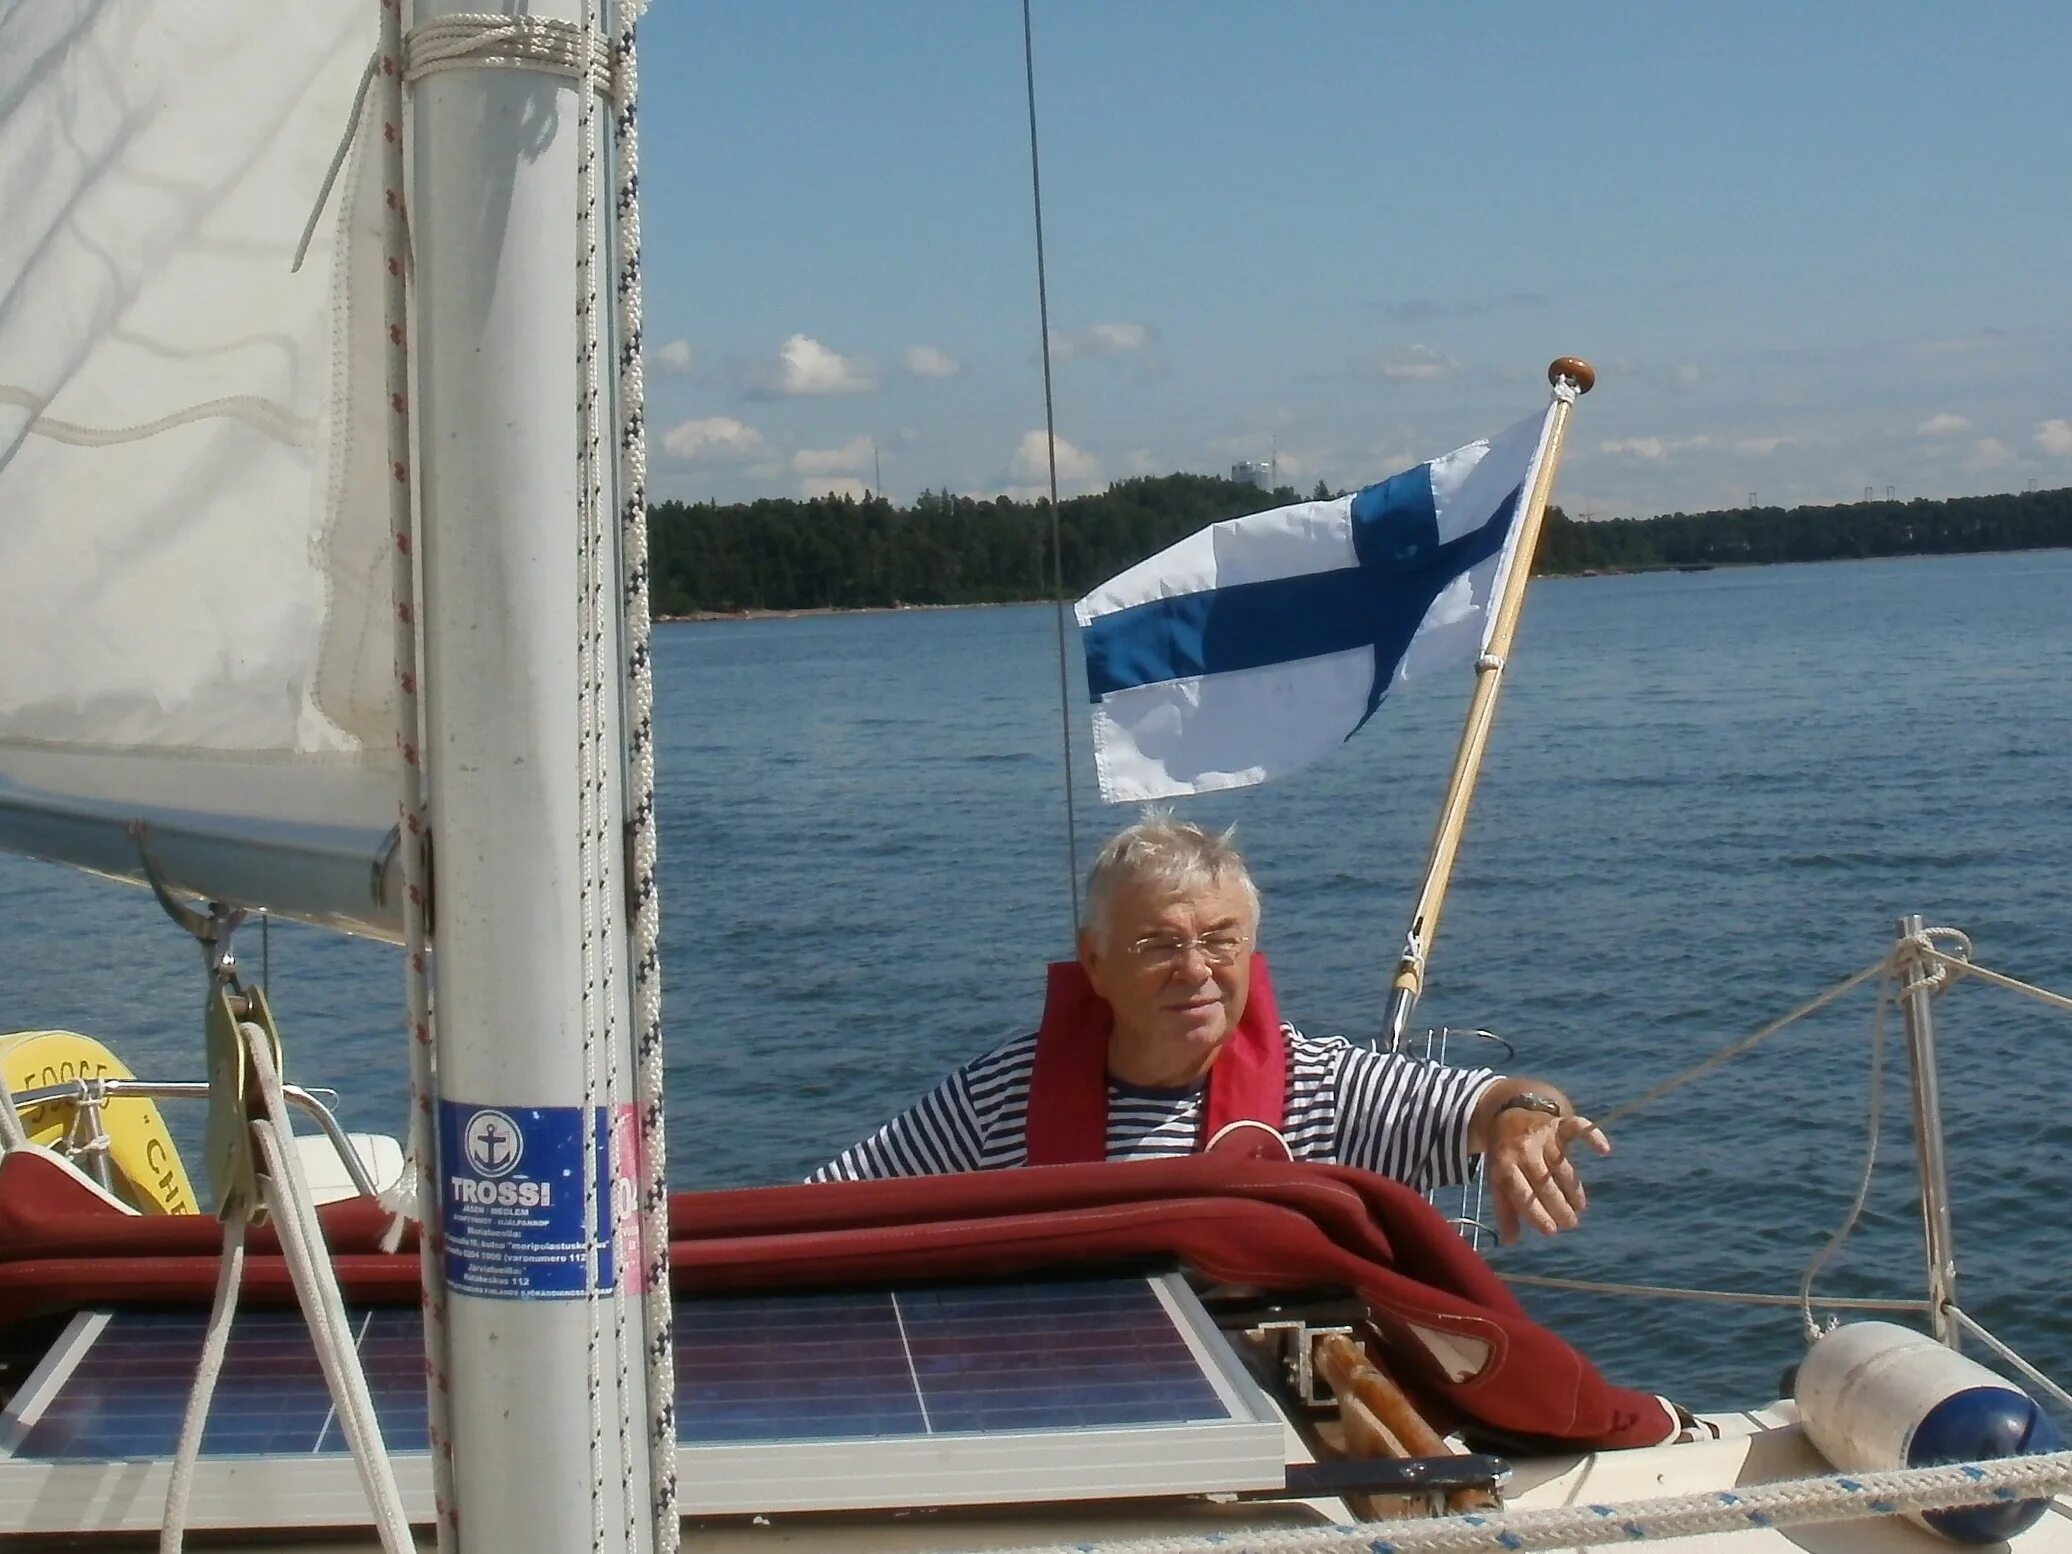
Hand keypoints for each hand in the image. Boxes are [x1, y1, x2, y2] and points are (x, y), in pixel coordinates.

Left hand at [1488, 1111, 1610, 1243]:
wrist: (1507, 1114)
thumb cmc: (1506, 1156)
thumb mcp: (1498, 1179)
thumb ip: (1505, 1209)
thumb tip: (1510, 1242)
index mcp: (1503, 1164)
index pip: (1521, 1193)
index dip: (1536, 1213)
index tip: (1551, 1231)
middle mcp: (1523, 1149)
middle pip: (1544, 1182)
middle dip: (1559, 1206)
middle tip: (1571, 1223)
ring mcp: (1542, 1136)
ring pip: (1562, 1166)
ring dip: (1573, 1188)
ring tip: (1580, 1207)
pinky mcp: (1558, 1124)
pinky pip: (1576, 1127)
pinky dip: (1592, 1135)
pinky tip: (1605, 1150)